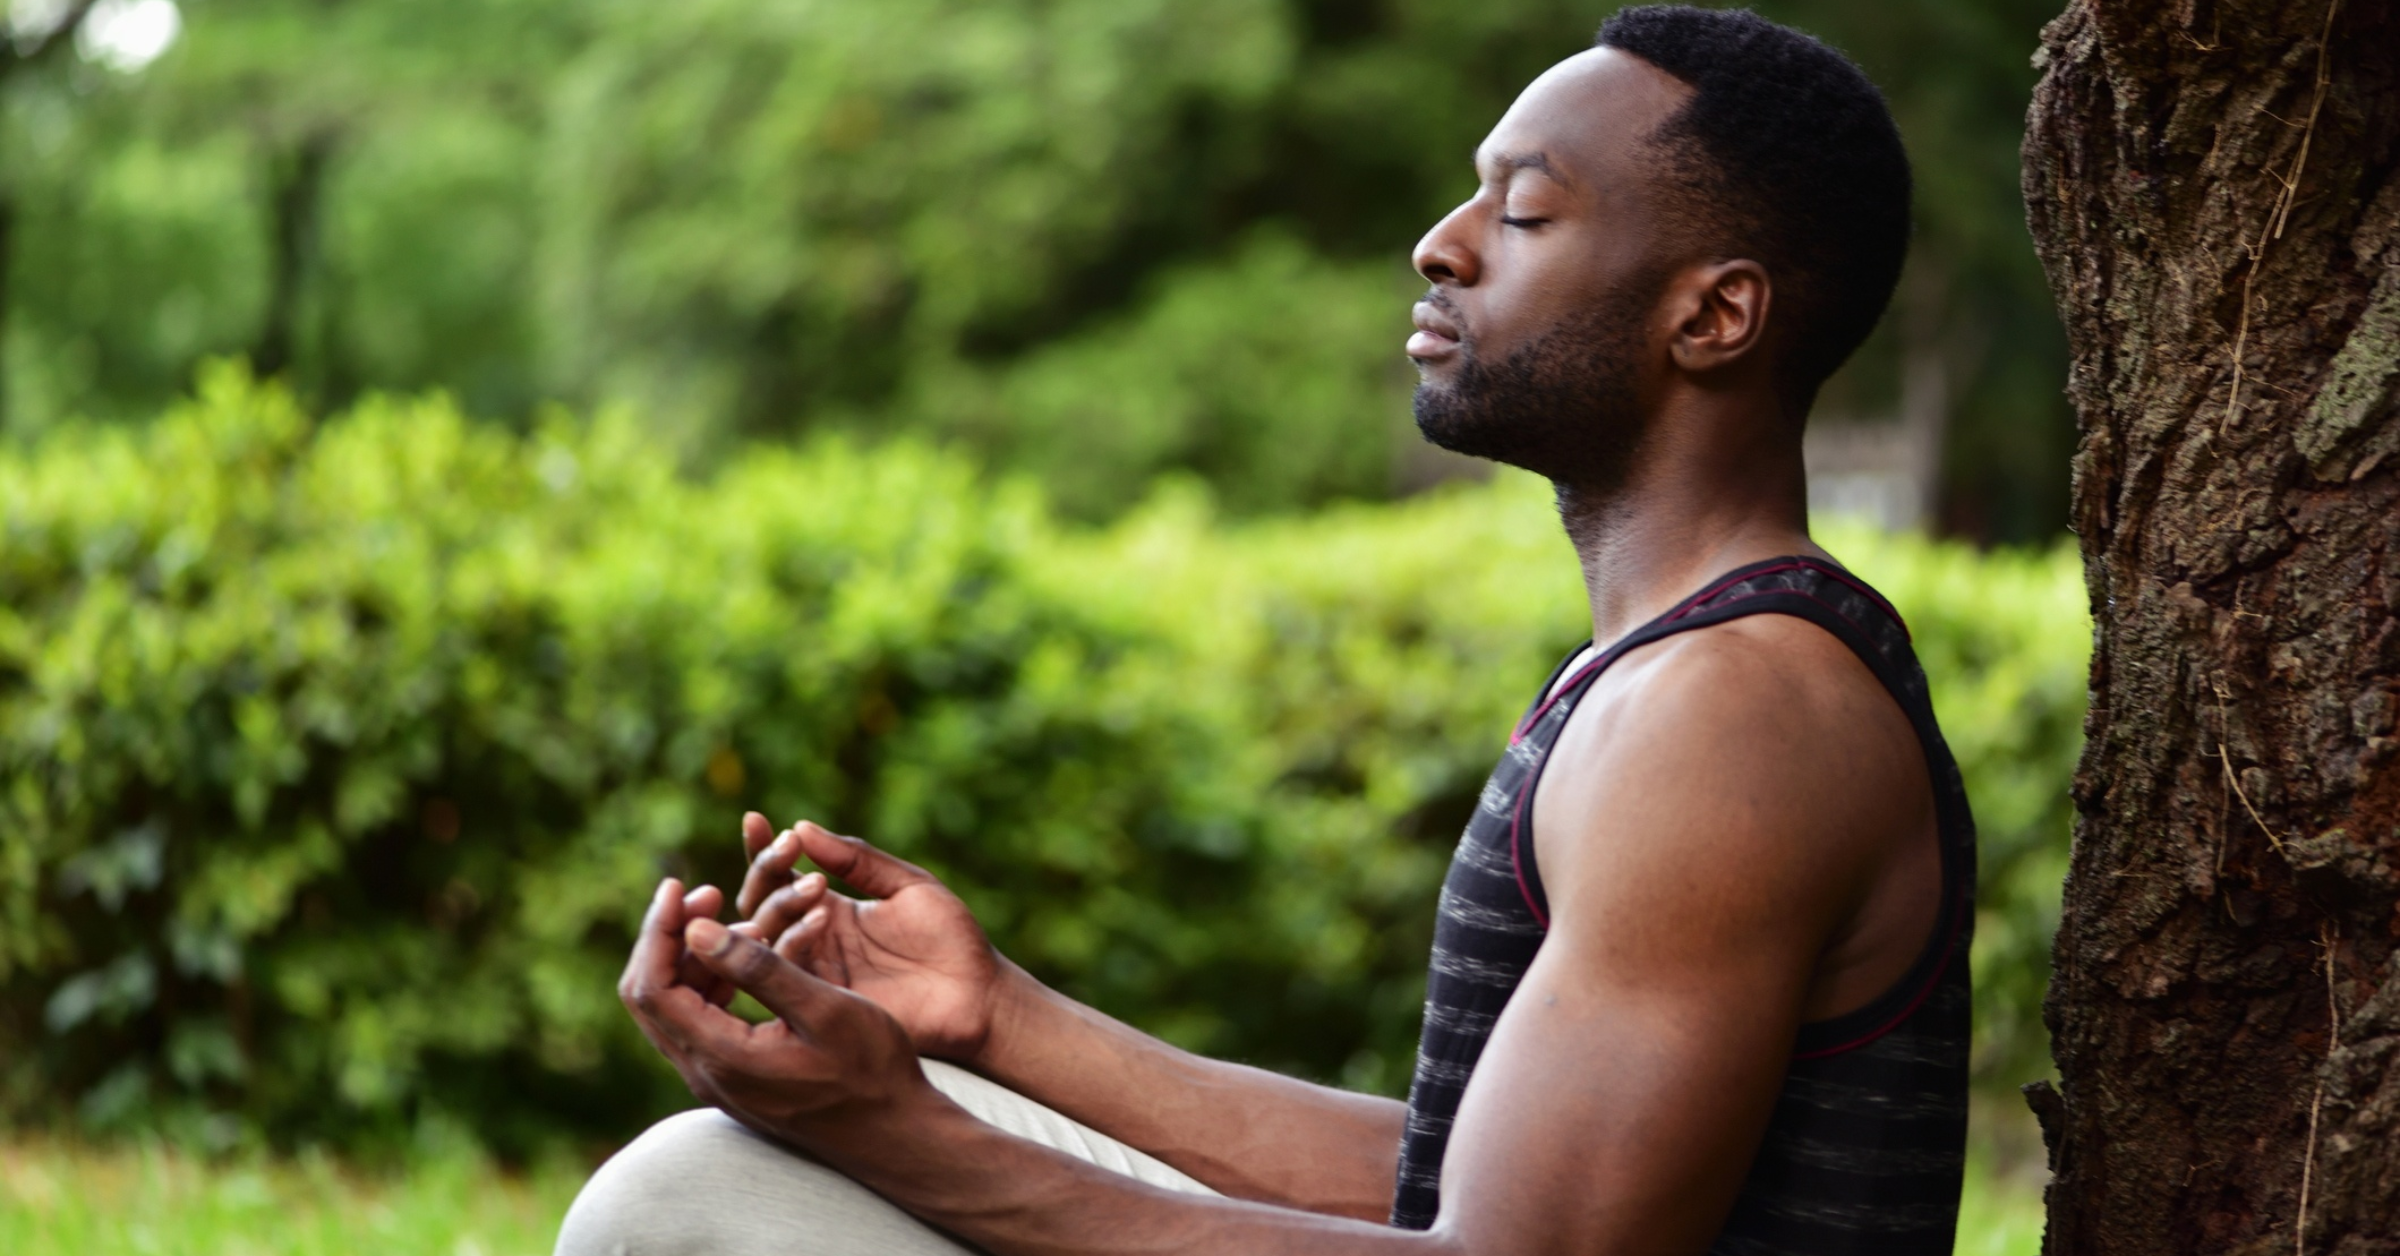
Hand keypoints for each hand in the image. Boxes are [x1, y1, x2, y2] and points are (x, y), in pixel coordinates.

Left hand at [618, 878, 930, 1147]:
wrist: (895, 1134)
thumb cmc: (872, 1072)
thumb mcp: (824, 1010)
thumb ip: (760, 970)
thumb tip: (698, 930)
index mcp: (722, 1057)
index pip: (653, 987)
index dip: (659, 931)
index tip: (681, 884)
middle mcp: (706, 1074)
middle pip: (649, 996)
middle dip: (668, 938)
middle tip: (707, 893)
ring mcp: (718, 1080)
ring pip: (673, 1008)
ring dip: (692, 958)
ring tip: (740, 920)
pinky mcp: (735, 1078)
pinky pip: (700, 1021)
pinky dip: (711, 981)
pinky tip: (749, 955)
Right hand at [731, 813, 1007, 1063]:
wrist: (978, 993)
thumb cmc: (949, 938)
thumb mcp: (906, 885)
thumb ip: (857, 860)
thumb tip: (803, 826)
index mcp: (828, 910)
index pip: (779, 878)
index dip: (762, 849)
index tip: (755, 818)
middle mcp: (813, 941)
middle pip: (761, 905)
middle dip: (767, 872)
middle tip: (788, 848)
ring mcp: (815, 973)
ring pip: (767, 936)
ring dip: (780, 904)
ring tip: (816, 883)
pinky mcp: (822, 1002)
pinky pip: (790, 972)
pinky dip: (795, 941)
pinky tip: (821, 916)